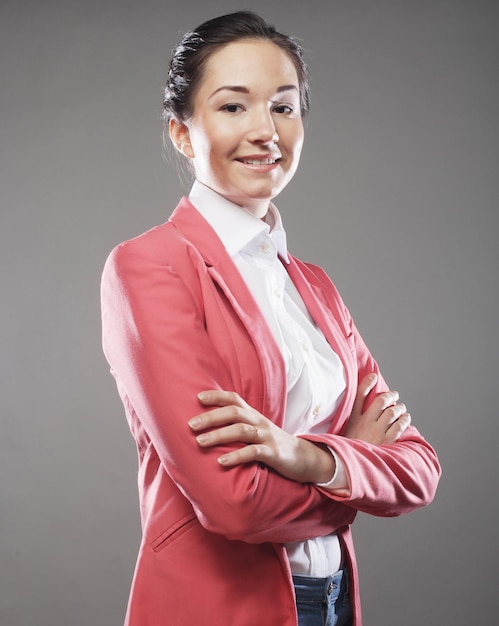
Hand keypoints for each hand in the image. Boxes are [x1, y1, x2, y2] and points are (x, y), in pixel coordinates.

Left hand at [189, 390, 335, 483]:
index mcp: (253, 415)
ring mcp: (267, 437)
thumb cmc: (272, 443)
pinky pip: (254, 452)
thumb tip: (208, 425)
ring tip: (200, 441)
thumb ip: (238, 425)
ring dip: (219, 435)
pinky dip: (236, 456)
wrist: (304, 457)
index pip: (234, 400)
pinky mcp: (273, 453)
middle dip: (211, 417)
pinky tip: (221, 461)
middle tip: (191, 424)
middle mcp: (259, 422)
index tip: (198, 397)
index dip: (217, 396)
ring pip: (241, 431)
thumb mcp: (256, 430)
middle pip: (234, 413)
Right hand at [343, 374, 410, 444]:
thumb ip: (352, 420)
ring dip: (399, 407)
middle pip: (380, 401)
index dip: (367, 383)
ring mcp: (377, 431)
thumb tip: (364, 409)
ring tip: (401, 407)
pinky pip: (400, 425)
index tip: (373, 376)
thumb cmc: (349, 449)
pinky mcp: (387, 440)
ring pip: (392, 411)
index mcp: (353, 419)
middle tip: (394, 395)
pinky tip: (405, 418)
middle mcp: (365, 422)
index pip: (359, 395)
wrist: (350, 467)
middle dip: (390, 395)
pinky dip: (404, 419)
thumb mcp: (345, 432)